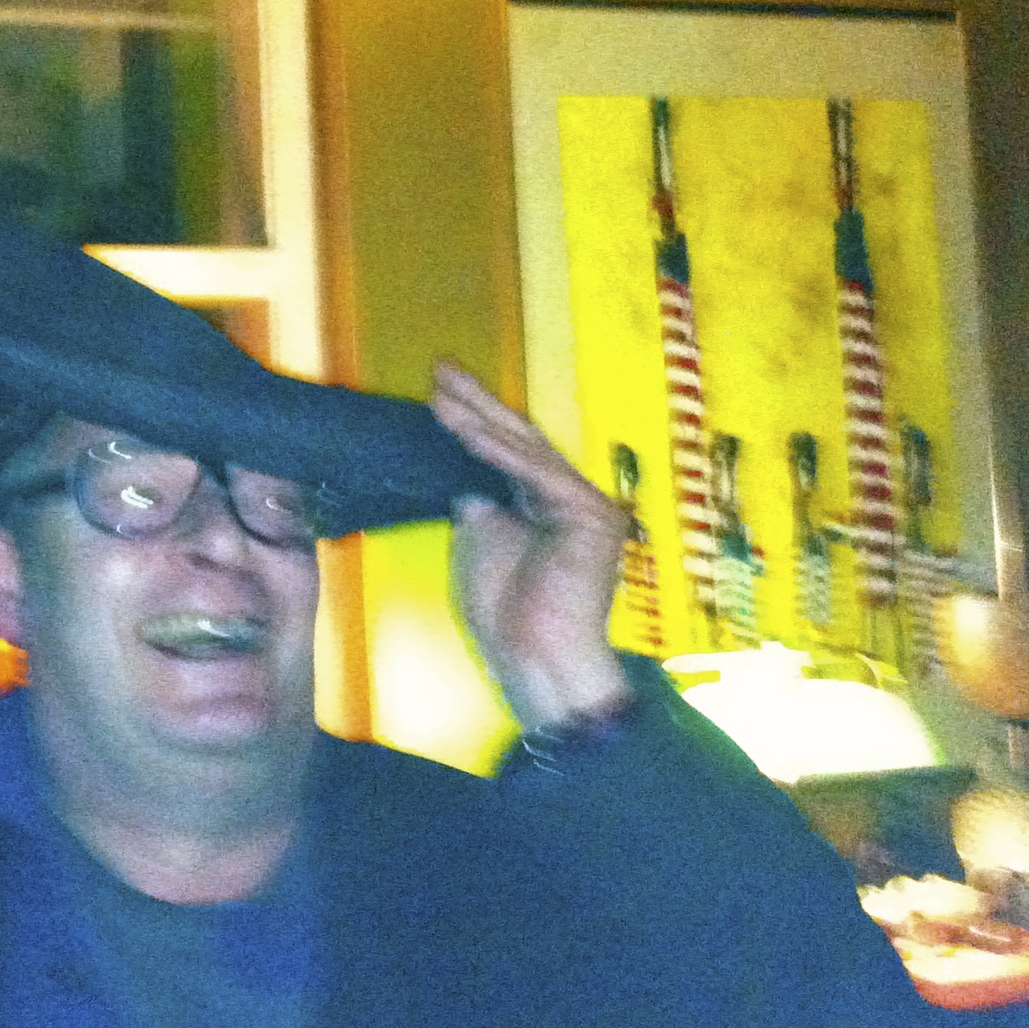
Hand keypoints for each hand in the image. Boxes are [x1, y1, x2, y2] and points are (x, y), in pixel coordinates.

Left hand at [429, 361, 630, 729]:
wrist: (537, 658)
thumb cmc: (506, 615)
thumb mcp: (478, 545)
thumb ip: (478, 509)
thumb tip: (469, 486)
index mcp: (543, 506)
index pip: (508, 451)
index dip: (473, 420)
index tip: (436, 393)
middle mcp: (569, 498)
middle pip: (519, 439)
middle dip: (477, 404)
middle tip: (440, 370)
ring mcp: (585, 504)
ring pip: (525, 451)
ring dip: (479, 420)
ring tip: (440, 394)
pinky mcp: (592, 515)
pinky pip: (536, 474)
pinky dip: (498, 452)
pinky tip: (465, 430)